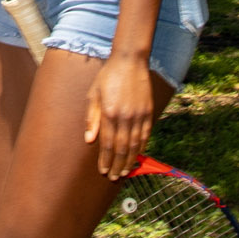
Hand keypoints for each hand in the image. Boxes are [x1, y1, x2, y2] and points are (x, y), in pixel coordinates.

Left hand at [83, 57, 155, 179]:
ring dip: (130, 160)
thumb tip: (90, 140)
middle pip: (122, 148)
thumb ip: (92, 119)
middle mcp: (125, 116)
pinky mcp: (148, 111)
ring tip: (125, 171)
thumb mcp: (93, 95)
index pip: (108, 144)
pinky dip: (141, 147)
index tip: (103, 170)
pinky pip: (145, 134)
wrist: (129, 61)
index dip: (106, 159)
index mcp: (109, 113)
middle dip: (117, 164)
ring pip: (135, 144)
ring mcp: (139, 115)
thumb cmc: (107, 77)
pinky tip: (137, 155)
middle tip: (114, 176)